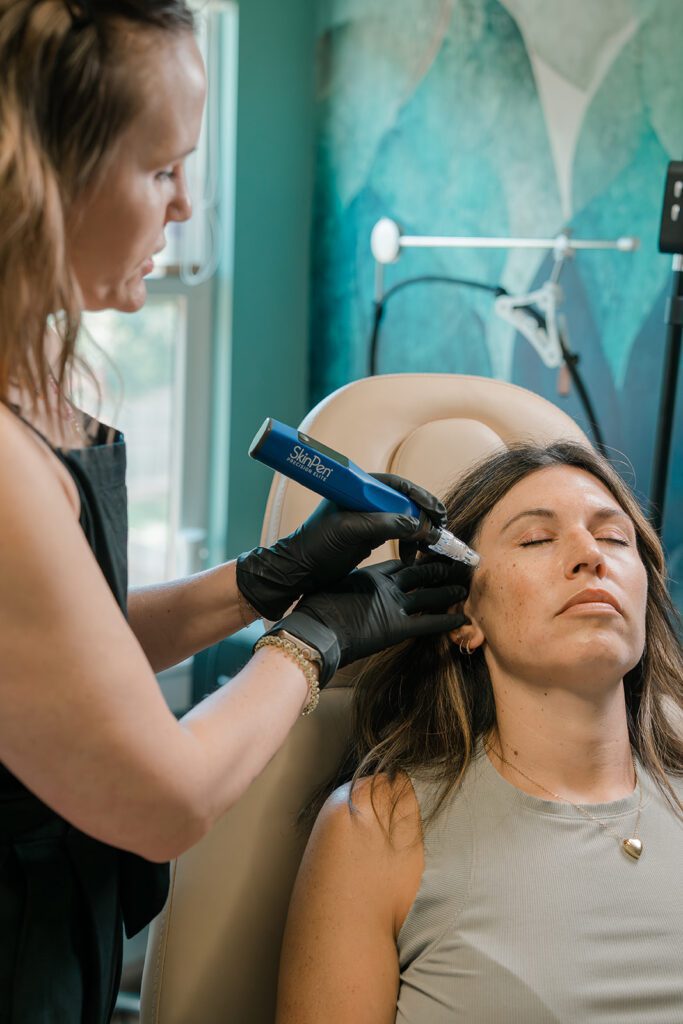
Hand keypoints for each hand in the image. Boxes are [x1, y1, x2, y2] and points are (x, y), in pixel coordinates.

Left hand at [236, 474, 446, 620]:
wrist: (296, 570)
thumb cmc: (315, 546)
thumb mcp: (349, 532)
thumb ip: (384, 524)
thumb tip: (419, 525)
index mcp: (357, 489)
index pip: (397, 486)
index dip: (421, 497)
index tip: (438, 514)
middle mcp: (363, 500)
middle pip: (404, 501)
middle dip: (424, 516)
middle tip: (440, 534)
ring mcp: (365, 518)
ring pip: (402, 519)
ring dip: (418, 533)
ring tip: (426, 549)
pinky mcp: (366, 535)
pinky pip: (396, 533)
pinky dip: (409, 542)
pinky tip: (413, 555)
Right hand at [266, 558, 467, 685]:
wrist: (313, 629)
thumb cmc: (317, 610)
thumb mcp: (336, 588)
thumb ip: (353, 583)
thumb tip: (354, 584)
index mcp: (372, 575)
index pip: (403, 564)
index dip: (418, 558)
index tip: (433, 552)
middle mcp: (388, 587)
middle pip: (422, 573)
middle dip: (441, 568)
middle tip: (461, 562)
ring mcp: (394, 605)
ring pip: (430, 594)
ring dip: (449, 591)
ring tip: (466, 585)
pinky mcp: (397, 627)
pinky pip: (428, 623)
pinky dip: (446, 621)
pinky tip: (463, 619)